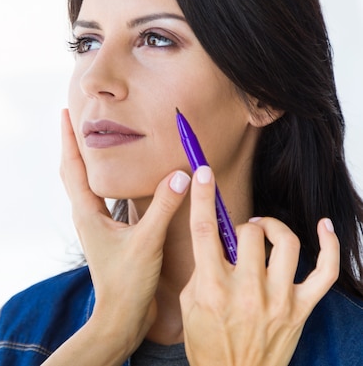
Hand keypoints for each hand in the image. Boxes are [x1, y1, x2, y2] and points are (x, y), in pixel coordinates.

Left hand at [59, 109, 189, 355]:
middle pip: (72, 172)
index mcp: (88, 213)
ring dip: (82, 161)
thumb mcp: (148, 242)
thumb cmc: (128, 283)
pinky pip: (96, 199)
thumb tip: (180, 174)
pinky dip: (97, 180)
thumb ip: (164, 207)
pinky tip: (110, 181)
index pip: (73, 167)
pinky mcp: (105, 235)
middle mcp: (86, 216)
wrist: (121, 316)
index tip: (65, 113)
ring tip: (88, 142)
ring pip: (81, 185)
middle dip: (72, 145)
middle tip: (73, 121)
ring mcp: (94, 226)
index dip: (69, 138)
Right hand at [180, 166, 339, 365]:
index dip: (203, 197)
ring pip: (286, 243)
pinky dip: (329, 245)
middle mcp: (246, 291)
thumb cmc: (208, 343)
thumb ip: (201, 269)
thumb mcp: (189, 305)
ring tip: (264, 231)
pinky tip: (323, 227)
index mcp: (212, 288)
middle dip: (243, 226)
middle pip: (250, 233)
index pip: (205, 231)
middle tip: (240, 234)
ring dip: (273, 227)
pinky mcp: (301, 309)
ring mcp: (278, 300)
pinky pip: (326, 271)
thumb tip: (215, 239)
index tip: (202, 173)